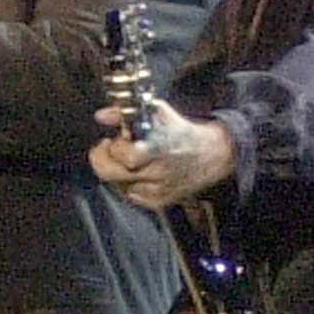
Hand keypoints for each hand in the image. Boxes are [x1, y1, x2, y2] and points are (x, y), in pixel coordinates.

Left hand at [92, 103, 236, 209]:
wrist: (211, 155)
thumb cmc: (181, 132)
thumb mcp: (157, 112)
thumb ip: (125, 113)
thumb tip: (101, 116)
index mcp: (158, 148)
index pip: (123, 153)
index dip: (113, 145)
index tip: (113, 137)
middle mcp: (157, 172)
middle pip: (111, 174)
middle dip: (101, 159)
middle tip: (105, 149)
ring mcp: (158, 190)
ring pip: (118, 185)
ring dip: (115, 171)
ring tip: (125, 160)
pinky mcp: (160, 201)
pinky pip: (131, 196)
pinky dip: (127, 185)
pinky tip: (136, 174)